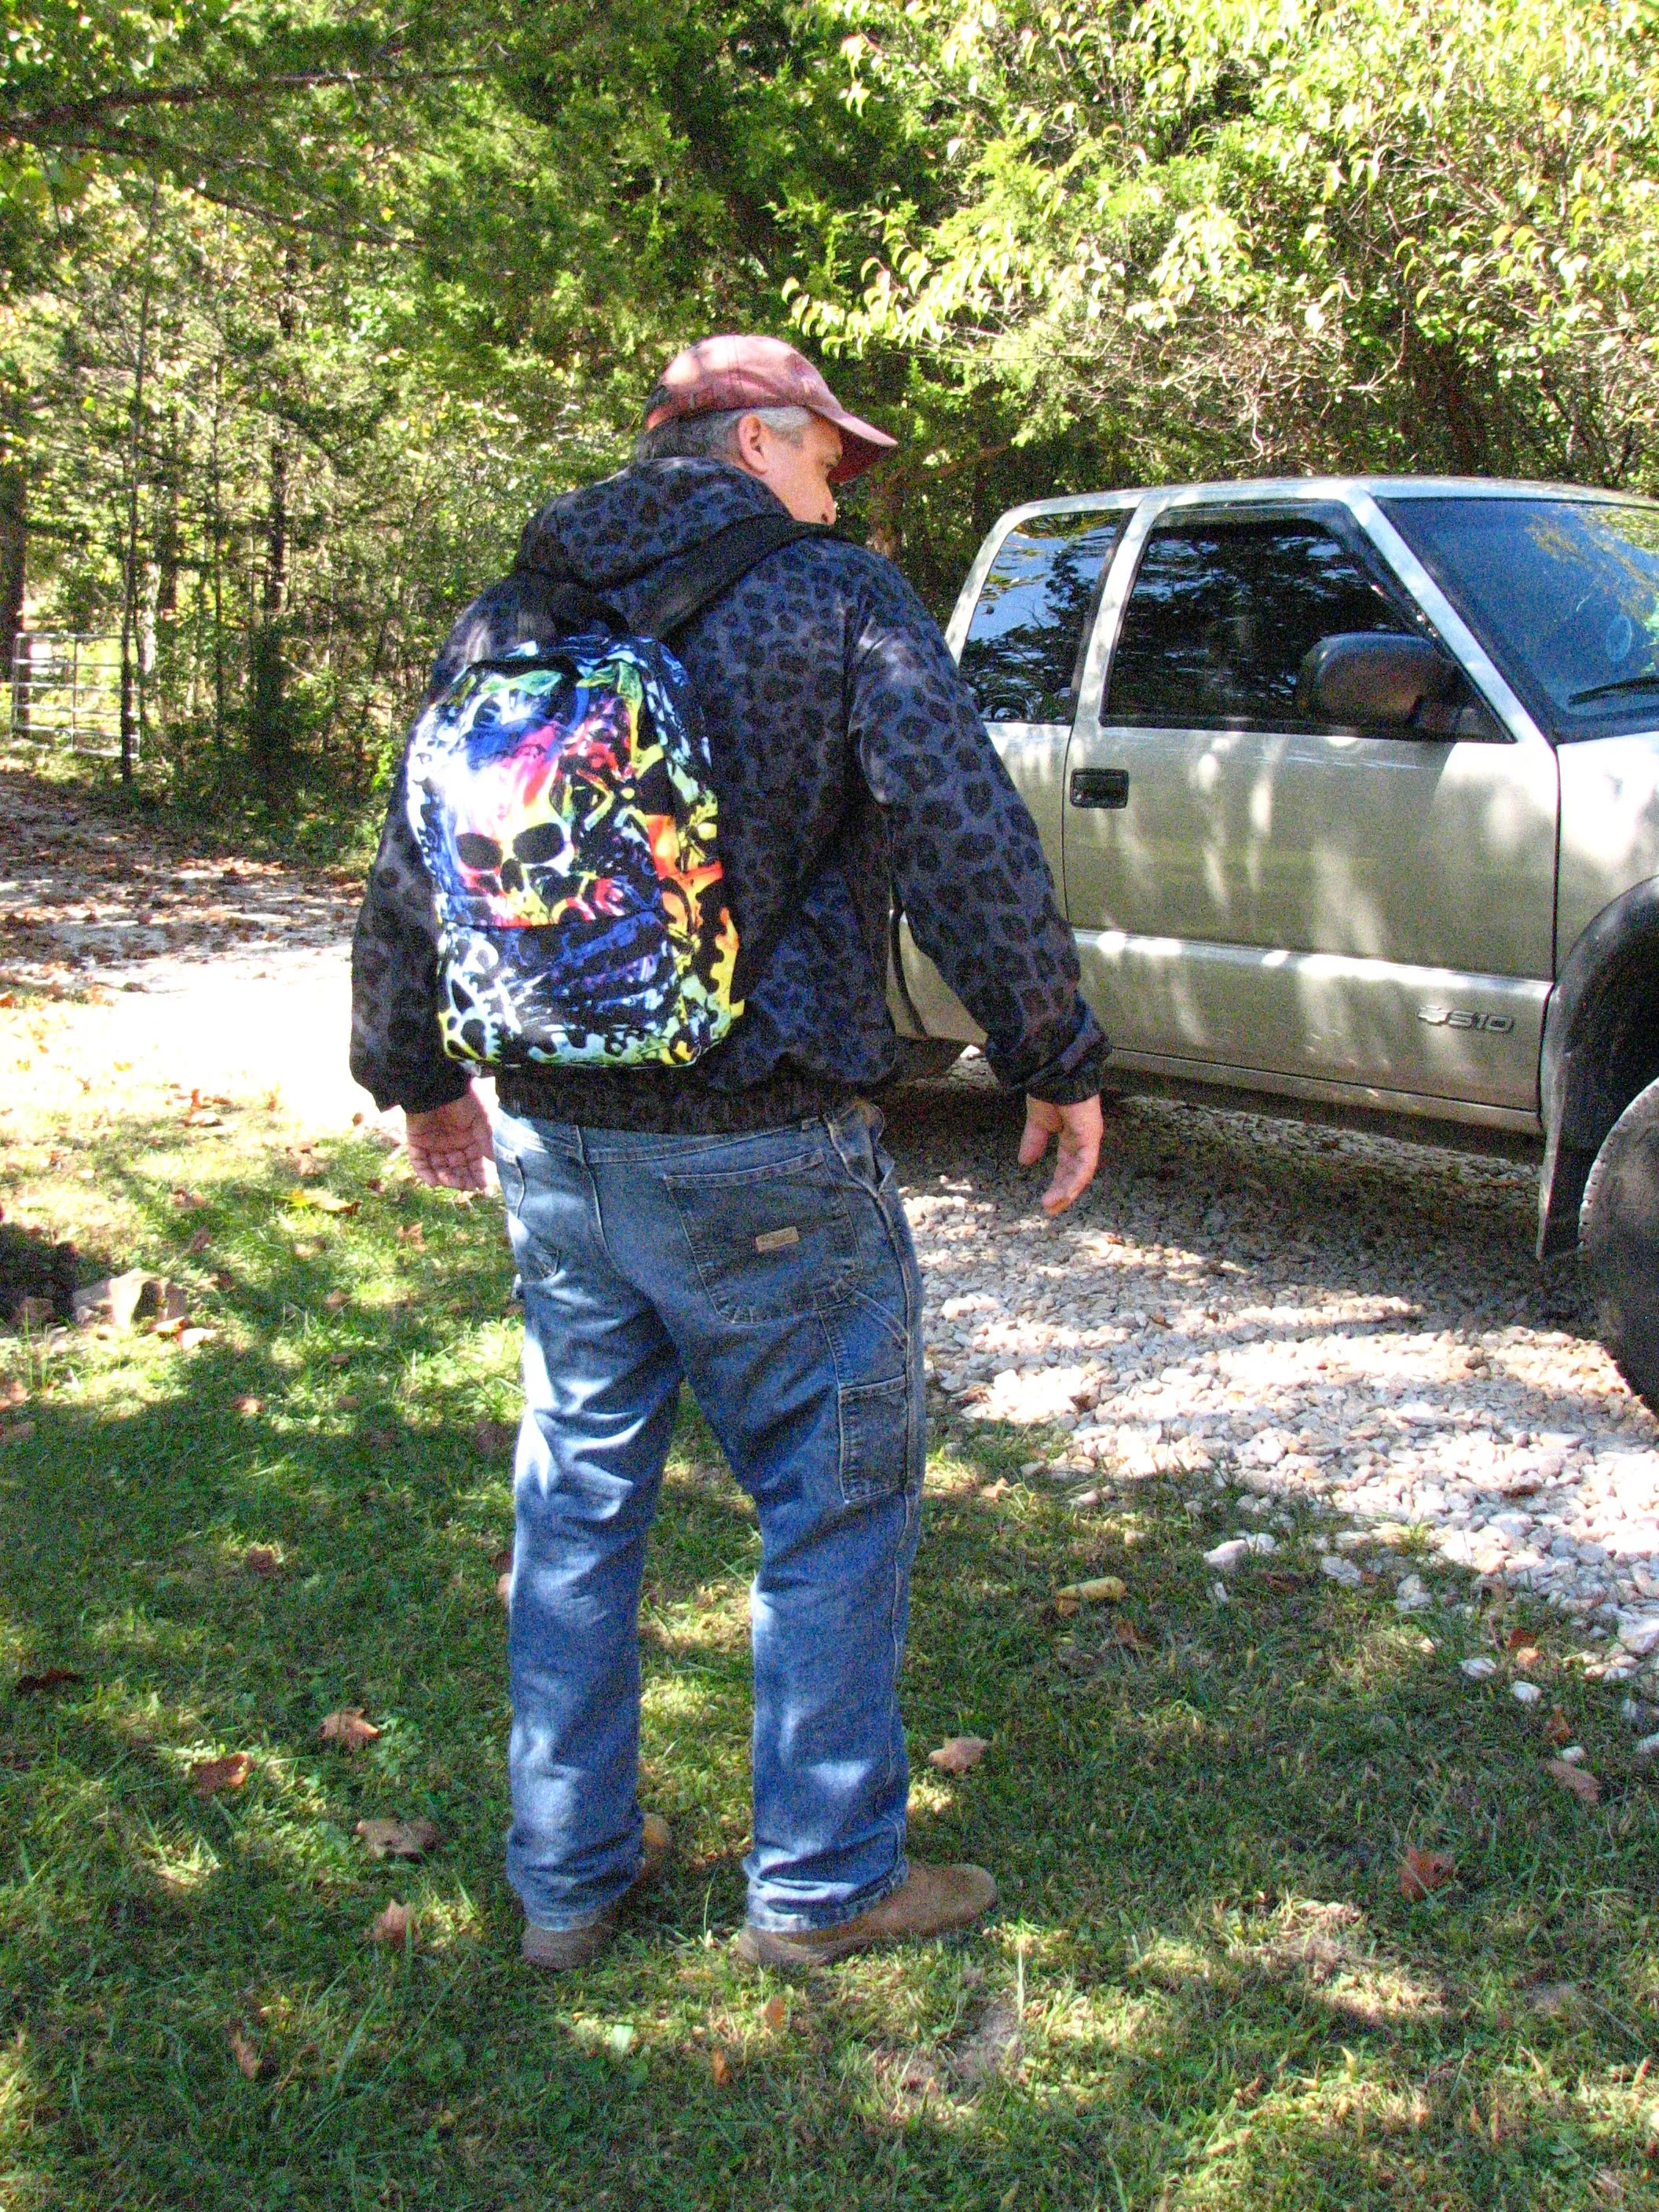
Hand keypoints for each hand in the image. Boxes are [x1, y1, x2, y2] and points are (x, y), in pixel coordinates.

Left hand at [404, 1089, 492, 1191]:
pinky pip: (419, 1162)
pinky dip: (424, 1174)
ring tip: (446, 1179)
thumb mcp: (482, 1121)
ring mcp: (434, 1144)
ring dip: (444, 1178)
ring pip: (439, 1169)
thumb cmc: (464, 1101)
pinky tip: (432, 1181)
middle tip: (463, 1185)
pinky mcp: (417, 1141)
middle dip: (460, 1180)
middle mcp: (452, 1144)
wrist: (438, 1085)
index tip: (481, 1187)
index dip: (478, 1176)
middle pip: (457, 1170)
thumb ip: (488, 1142)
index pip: (474, 1164)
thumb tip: (497, 1163)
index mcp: (469, 1140)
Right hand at [1019, 1094, 1102, 1216]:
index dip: (1058, 1183)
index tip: (1046, 1200)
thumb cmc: (1047, 1091)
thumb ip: (1034, 1142)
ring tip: (1052, 1206)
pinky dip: (1076, 1181)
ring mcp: (1089, 1139)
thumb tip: (1025, 1162)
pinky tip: (1065, 1194)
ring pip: (1081, 1174)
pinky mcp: (1091, 1137)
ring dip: (1067, 1191)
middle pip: (1075, 1173)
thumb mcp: (1037, 1122)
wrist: (1053, 1075)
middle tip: (1050, 1209)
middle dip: (1063, 1192)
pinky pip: (1085, 1165)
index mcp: (1071, 1136)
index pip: (1067, 1165)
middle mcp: (1082, 1140)